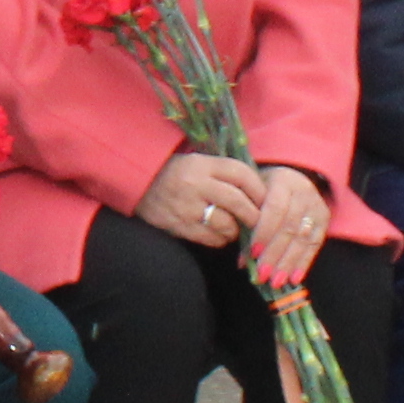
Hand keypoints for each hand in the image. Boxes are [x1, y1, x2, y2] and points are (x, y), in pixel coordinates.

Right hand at [139, 152, 259, 251]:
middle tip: (259, 221)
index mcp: (202, 164)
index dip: (259, 189)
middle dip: (254, 215)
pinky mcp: (180, 226)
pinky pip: (211, 238)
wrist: (138, 185)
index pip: (241, 174)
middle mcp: (195, 184)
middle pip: (238, 201)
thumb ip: (224, 174)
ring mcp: (187, 207)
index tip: (266, 200)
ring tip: (234, 227)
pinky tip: (218, 233)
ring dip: (236, 229)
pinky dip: (220, 239)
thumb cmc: (176, 175)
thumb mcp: (198, 164)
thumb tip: (260, 196)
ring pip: (227, 224)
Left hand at [243, 164, 332, 287]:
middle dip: (275, 254)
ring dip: (288, 262)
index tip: (253, 254)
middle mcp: (303, 192)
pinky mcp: (324, 219)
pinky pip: (315, 244)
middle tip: (263, 275)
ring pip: (303, 238)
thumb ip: (246, 224)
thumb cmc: (263, 190)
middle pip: (289, 227)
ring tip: (277, 281)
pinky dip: (304, 263)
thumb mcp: (252, 197)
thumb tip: (243, 262)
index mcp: (282, 181)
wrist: (291, 178)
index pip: (275, 209)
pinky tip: (294, 278)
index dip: (264, 233)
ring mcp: (317, 206)